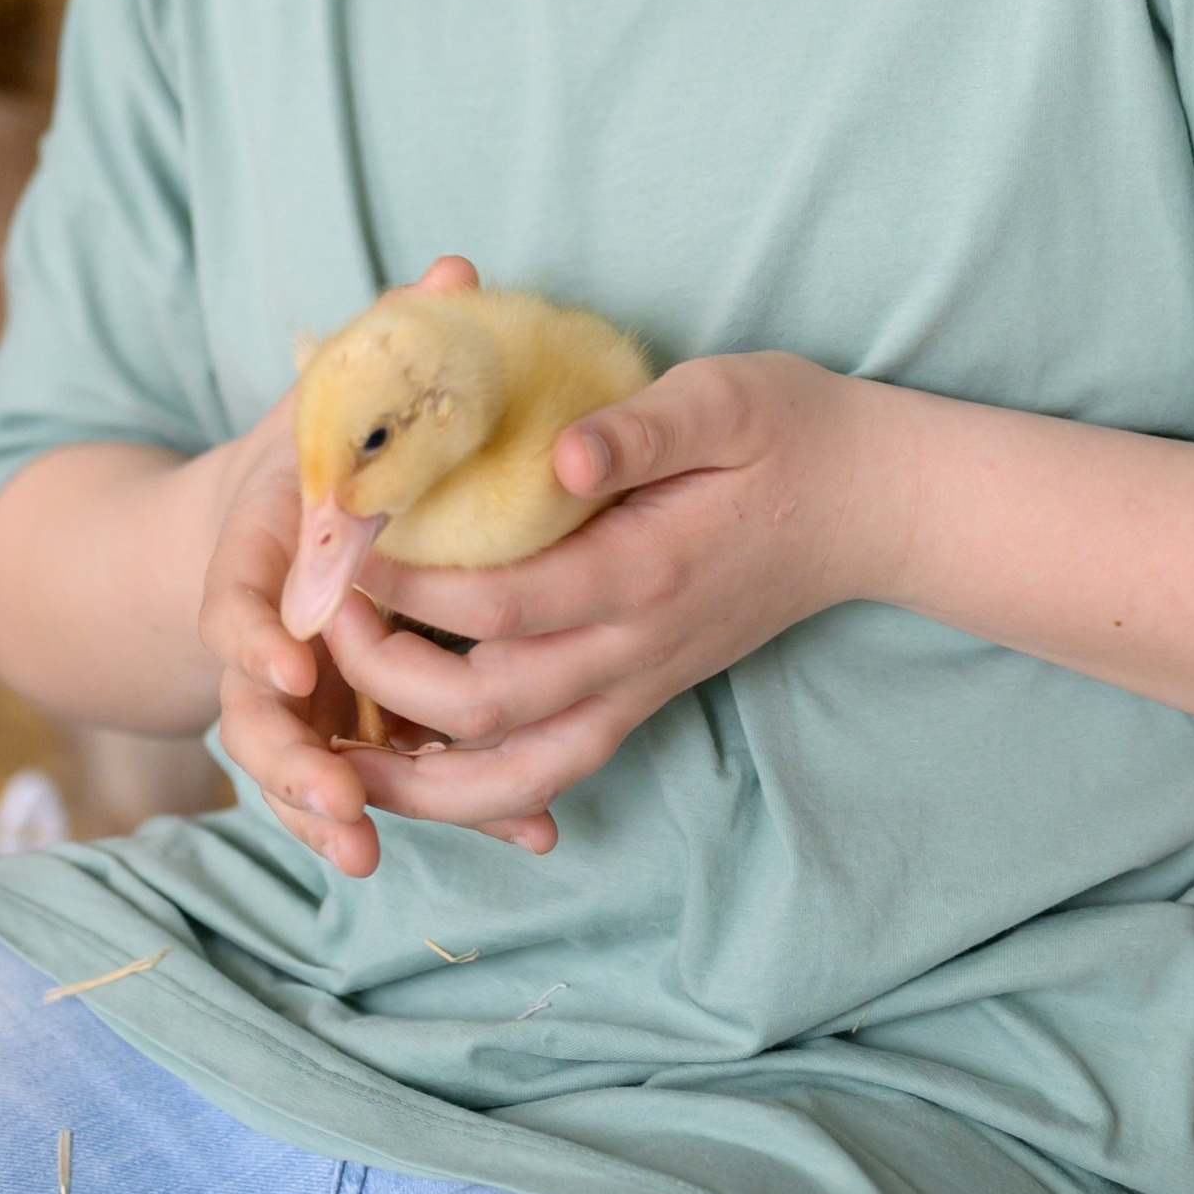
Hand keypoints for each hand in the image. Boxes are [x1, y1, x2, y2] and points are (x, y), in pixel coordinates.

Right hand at [196, 257, 556, 880]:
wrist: (254, 524)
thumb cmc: (308, 452)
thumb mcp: (331, 394)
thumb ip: (388, 342)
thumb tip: (457, 266)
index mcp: (252, 556)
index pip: (230, 605)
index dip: (253, 639)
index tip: (291, 667)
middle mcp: (260, 641)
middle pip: (252, 716)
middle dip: (288, 766)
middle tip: (339, 801)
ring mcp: (293, 698)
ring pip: (296, 768)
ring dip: (329, 813)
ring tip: (370, 855)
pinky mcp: (338, 730)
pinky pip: (372, 779)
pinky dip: (433, 810)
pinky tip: (518, 837)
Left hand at [311, 350, 883, 849]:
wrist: (872, 505)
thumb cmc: (791, 433)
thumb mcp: (725, 399)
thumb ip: (639, 430)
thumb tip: (556, 454)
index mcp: (645, 572)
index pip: (503, 604)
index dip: (410, 586)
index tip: (342, 542)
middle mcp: (636, 650)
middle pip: (487, 704)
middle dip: (386, 670)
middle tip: (321, 611)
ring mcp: (638, 686)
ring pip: (513, 773)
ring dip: (418, 778)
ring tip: (332, 751)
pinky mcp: (639, 696)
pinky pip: (547, 771)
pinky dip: (473, 794)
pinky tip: (411, 772)